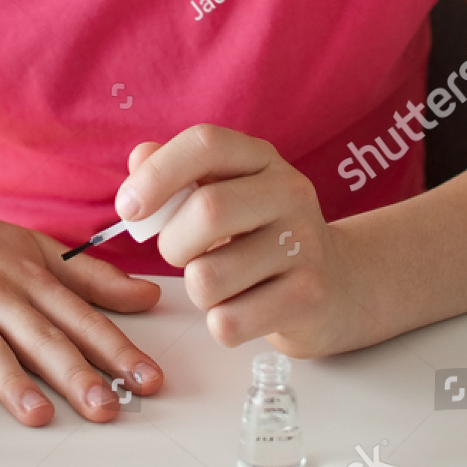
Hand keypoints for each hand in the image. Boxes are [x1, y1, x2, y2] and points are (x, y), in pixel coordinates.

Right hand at [0, 166, 163, 424]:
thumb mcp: (35, 248)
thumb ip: (91, 278)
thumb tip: (148, 297)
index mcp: (29, 276)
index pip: (81, 317)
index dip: (117, 349)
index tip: (149, 379)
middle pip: (40, 335)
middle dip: (75, 373)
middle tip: (106, 407)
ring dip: (12, 381)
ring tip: (38, 415)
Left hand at [114, 126, 358, 357]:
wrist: (338, 283)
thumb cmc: (260, 234)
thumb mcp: (225, 192)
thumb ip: (177, 175)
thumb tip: (139, 158)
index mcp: (261, 158)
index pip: (205, 143)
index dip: (157, 173)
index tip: (128, 208)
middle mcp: (290, 192)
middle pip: (207, 210)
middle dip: (172, 243)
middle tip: (180, 255)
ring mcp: (305, 244)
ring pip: (210, 276)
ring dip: (197, 290)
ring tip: (220, 283)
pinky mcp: (309, 297)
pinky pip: (230, 321)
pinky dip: (221, 323)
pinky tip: (244, 309)